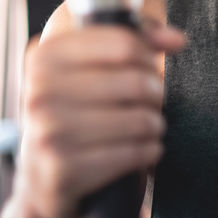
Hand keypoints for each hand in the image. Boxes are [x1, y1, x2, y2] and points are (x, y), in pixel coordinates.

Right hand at [15, 21, 185, 217]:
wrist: (42, 178)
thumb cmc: (76, 113)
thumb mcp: (90, 70)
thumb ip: (135, 43)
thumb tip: (177, 39)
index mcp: (44, 57)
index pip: (124, 44)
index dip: (148, 56)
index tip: (150, 67)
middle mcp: (40, 93)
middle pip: (136, 82)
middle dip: (156, 92)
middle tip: (154, 101)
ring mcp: (48, 134)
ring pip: (140, 120)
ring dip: (155, 125)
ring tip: (150, 126)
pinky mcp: (63, 171)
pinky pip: (132, 154)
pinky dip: (149, 151)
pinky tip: (145, 149)